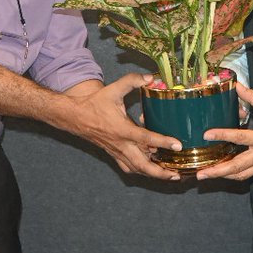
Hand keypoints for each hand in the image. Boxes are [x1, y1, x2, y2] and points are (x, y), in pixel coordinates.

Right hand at [67, 73, 182, 179]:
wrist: (74, 116)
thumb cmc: (94, 103)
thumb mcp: (113, 89)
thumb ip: (132, 81)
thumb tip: (150, 77)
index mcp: (122, 129)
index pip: (146, 138)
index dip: (163, 142)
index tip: (178, 146)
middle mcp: (120, 144)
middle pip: (142, 164)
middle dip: (160, 172)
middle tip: (177, 175)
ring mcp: (116, 151)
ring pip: (136, 169)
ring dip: (153, 174)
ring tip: (169, 175)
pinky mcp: (113, 154)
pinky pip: (128, 167)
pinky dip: (140, 171)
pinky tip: (150, 171)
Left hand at [194, 84, 252, 180]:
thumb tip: (237, 86)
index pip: (239, 138)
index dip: (222, 135)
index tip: (207, 135)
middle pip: (237, 166)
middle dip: (218, 171)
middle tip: (201, 173)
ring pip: (242, 174)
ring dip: (224, 175)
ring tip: (208, 175)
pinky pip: (248, 174)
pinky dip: (235, 174)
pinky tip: (225, 171)